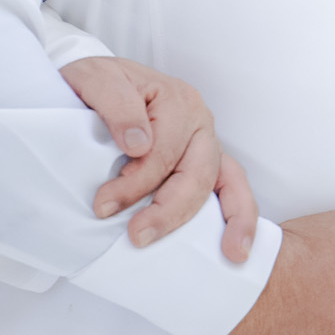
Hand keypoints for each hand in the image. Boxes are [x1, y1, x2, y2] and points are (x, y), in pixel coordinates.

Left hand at [61, 55, 257, 262]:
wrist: (98, 85)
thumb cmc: (97, 85)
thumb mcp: (94, 80)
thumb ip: (117, 106)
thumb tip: (139, 144)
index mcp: (177, 100)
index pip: (161, 153)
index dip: (133, 184)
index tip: (103, 205)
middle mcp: (199, 121)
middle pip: (195, 172)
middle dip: (168, 211)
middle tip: (136, 236)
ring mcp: (206, 143)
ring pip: (219, 183)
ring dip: (218, 220)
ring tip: (225, 254)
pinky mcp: (206, 161)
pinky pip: (233, 187)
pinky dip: (240, 216)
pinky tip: (234, 248)